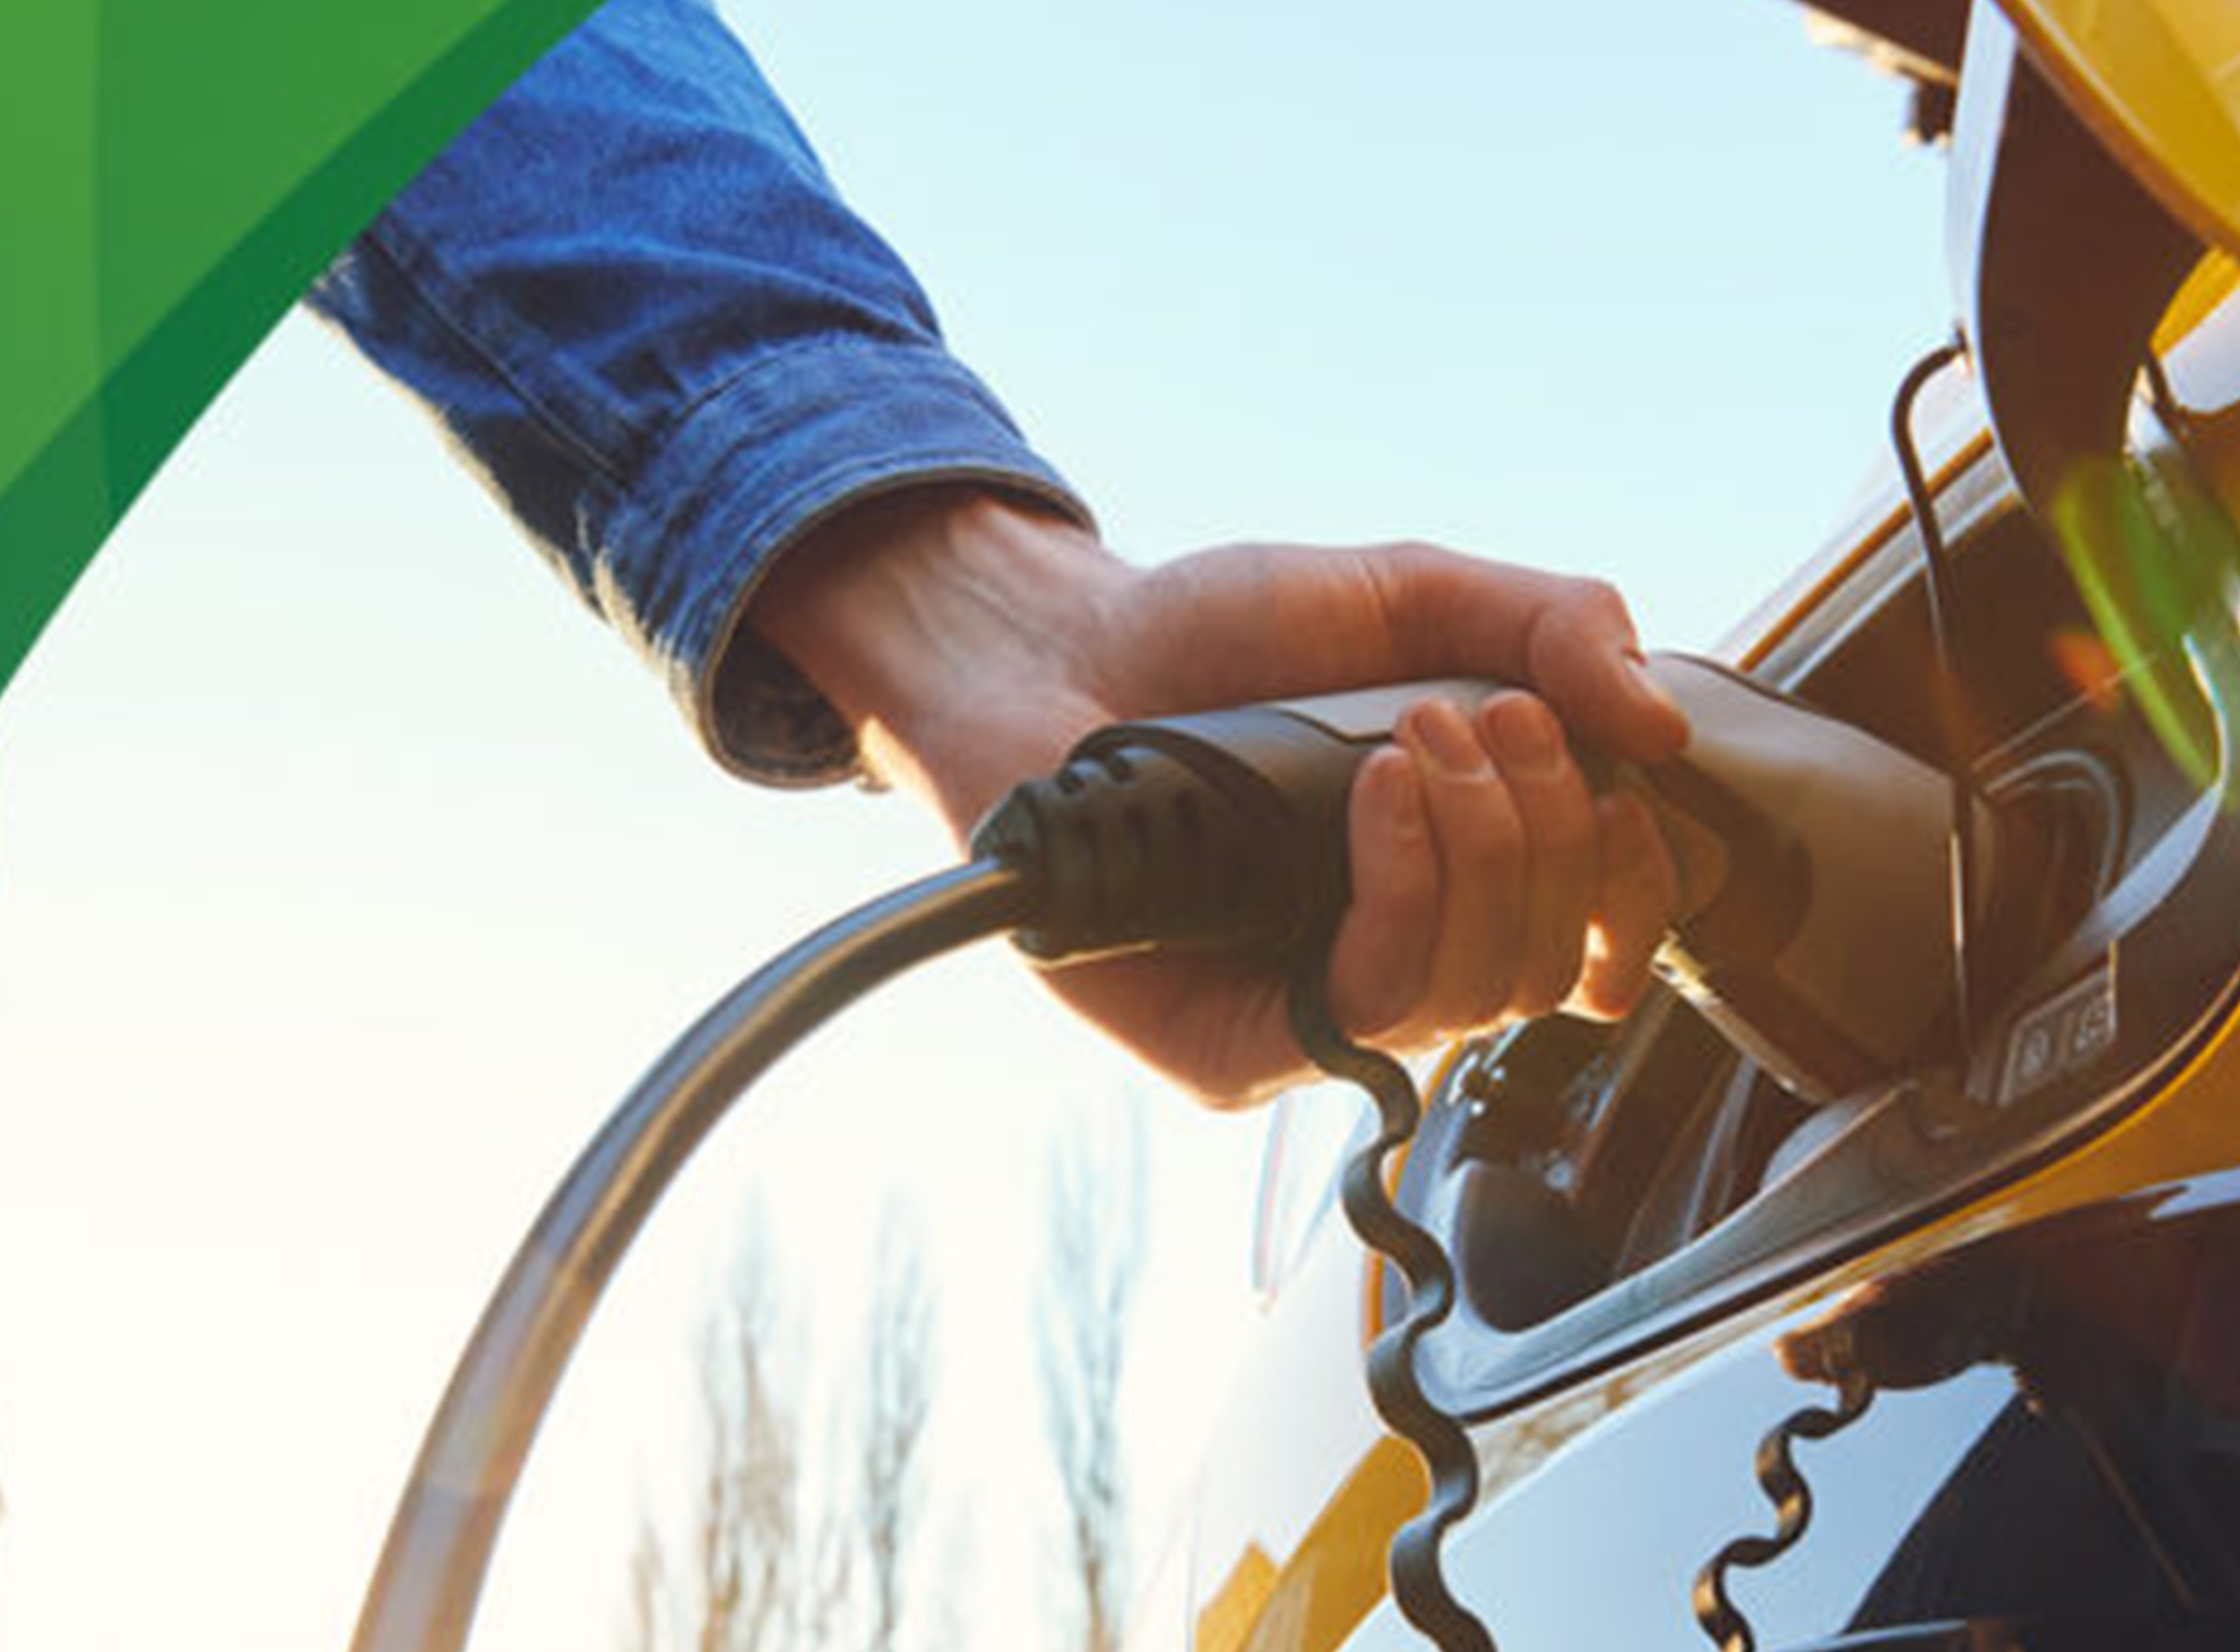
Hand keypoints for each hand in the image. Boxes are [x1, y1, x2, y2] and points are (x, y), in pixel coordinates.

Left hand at [754, 487, 1686, 1105]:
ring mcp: (1321, 1011)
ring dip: (1487, 852)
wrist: (1060, 648)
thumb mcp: (1409, 595)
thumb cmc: (1224, 633)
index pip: (1603, 941)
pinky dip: (1407, 893)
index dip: (1640, 881)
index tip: (1619, 778)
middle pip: (1559, 968)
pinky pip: (1374, 1013)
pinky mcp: (1240, 1052)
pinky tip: (1375, 798)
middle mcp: (1401, 956)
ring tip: (1416, 740)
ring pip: (1484, 998)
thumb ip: (1548, 627)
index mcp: (1462, 875)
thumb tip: (1663, 727)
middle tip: (1479, 718)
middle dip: (1551, 831)